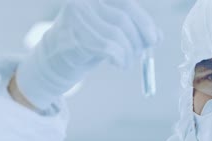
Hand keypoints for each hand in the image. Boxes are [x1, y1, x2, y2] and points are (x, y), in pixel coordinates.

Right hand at [15, 0, 161, 108]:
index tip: (155, 40)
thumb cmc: (86, 43)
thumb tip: (157, 37)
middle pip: (123, 19)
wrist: (54, 59)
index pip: (126, 4)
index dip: (144, 22)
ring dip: (129, 53)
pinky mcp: (74, 36)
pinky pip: (107, 47)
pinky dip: (120, 58)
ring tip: (127, 63)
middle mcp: (84, 2)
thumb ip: (131, 29)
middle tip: (140, 56)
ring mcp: (77, 18)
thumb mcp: (110, 31)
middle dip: (138, 41)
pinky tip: (119, 64)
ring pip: (116, 35)